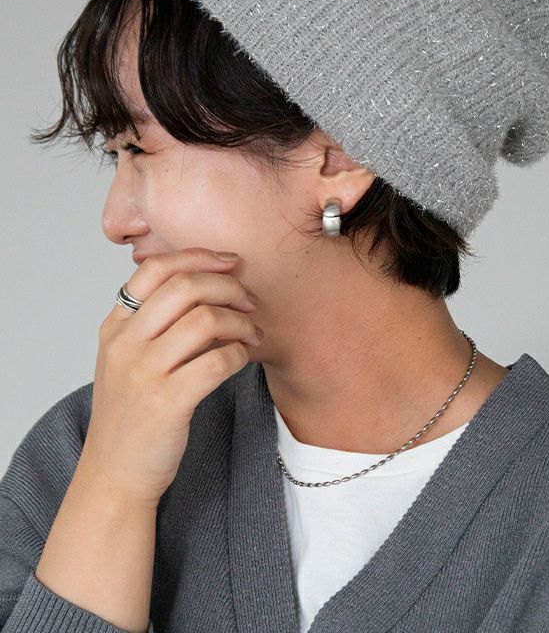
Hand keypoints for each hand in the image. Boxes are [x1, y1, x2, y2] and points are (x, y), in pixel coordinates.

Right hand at [77, 247, 262, 507]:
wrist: (114, 475)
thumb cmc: (131, 415)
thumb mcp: (127, 360)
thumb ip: (153, 323)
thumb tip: (208, 286)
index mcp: (115, 327)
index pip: (155, 269)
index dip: (198, 256)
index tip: (230, 261)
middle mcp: (125, 344)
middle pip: (184, 287)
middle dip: (227, 286)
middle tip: (248, 300)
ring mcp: (143, 373)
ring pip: (204, 320)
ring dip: (240, 322)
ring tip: (252, 333)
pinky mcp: (166, 403)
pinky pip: (216, 361)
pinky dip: (238, 353)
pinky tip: (242, 358)